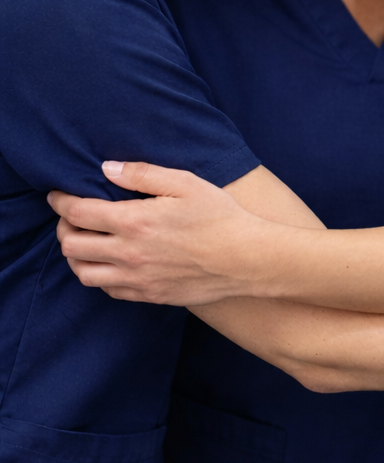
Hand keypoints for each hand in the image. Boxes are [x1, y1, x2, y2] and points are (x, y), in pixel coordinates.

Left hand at [49, 161, 270, 304]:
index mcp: (134, 221)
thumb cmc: (220, 216)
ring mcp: (137, 278)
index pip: (77, 213)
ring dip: (77, 256)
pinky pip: (108, 290)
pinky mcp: (149, 295)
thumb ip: (142, 174)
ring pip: (84, 273)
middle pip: (71, 245)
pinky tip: (111, 262)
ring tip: (86, 242)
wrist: (247, 260)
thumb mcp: (185, 183)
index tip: (57, 195)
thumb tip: (107, 168)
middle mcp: (128, 253)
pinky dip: (100, 275)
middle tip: (72, 218)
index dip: (60, 202)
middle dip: (63, 228)